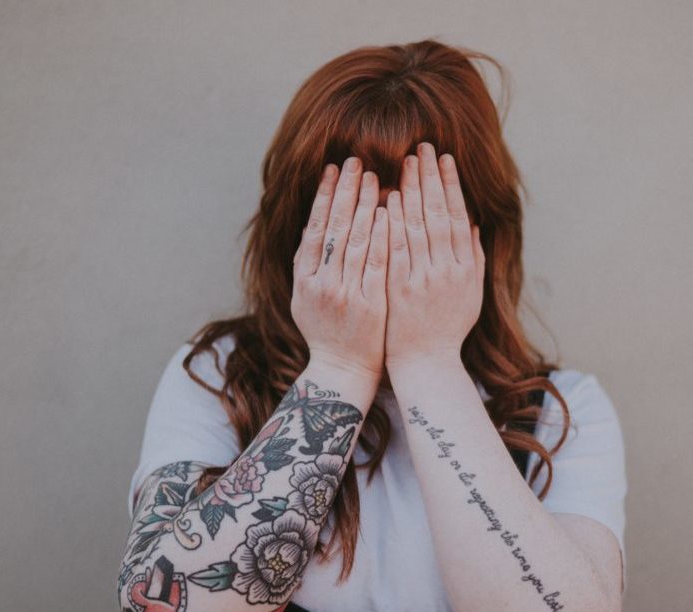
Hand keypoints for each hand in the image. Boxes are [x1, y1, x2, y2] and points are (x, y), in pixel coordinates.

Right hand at [291, 157, 389, 381]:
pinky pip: (377, 263)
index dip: (324, 196)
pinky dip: (382, 236)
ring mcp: (345, 294)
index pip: (315, 228)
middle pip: (335, 228)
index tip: (333, 169)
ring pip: (356, 241)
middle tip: (355, 162)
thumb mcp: (305, 298)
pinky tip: (388, 212)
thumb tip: (314, 224)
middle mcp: (321, 283)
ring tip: (374, 177)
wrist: (344, 370)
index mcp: (304, 279)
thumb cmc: (326, 331)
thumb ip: (308, 264)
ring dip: (365, 205)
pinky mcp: (369, 304)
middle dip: (345, 191)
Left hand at [383, 142, 483, 370]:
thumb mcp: (470, 292)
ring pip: (418, 227)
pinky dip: (394, 222)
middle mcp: (447, 270)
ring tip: (407, 162)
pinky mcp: (400, 288)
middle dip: (431, 178)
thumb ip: (473, 257)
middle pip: (439, 214)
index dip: (452, 186)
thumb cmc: (447, 327)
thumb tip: (473, 222)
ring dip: (412, 191)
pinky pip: (396, 248)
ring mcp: (423, 279)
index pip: (458, 217)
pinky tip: (389, 197)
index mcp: (466, 268)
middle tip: (424, 148)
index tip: (446, 159)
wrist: (425, 362)